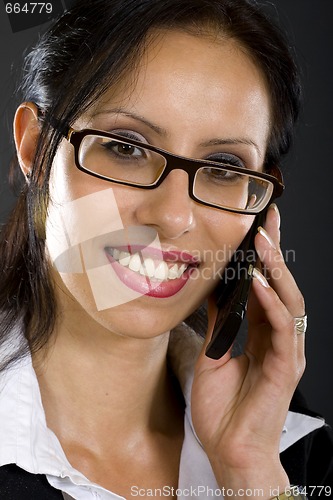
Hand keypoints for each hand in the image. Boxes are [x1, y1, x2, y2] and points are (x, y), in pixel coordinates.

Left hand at [191, 204, 304, 496]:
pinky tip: (257, 280)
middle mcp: (278, 337)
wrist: (229, 452)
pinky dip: (271, 301)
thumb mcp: (211, 355)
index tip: (256, 226)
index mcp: (262, 333)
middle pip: (281, 284)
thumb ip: (217, 324)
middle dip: (274, 250)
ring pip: (288, 299)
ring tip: (262, 239)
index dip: (262, 256)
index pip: (265, 285)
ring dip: (274, 267)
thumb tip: (210, 292)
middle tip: (266, 219)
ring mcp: (285, 351)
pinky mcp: (285, 366)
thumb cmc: (222, 409)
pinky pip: (281, 326)